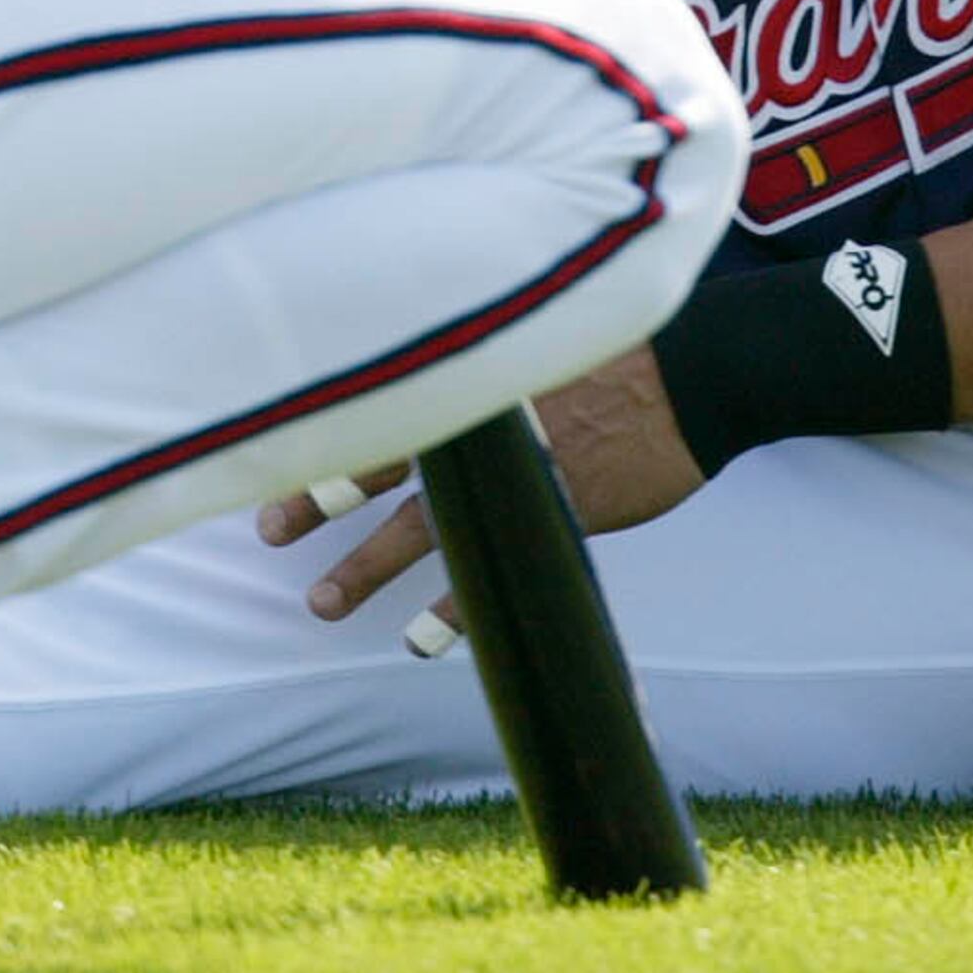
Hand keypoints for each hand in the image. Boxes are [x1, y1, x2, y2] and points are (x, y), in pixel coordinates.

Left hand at [254, 344, 709, 640]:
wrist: (703, 371)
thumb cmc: (626, 349)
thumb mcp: (548, 335)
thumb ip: (495, 360)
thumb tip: (452, 369)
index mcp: (476, 377)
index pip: (378, 404)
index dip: (325, 436)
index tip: (278, 455)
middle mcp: (480, 424)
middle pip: (377, 461)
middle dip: (317, 499)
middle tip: (269, 530)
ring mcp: (516, 473)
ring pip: (419, 527)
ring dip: (365, 567)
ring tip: (321, 603)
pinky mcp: (557, 513)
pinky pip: (493, 571)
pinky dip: (453, 609)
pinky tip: (420, 638)